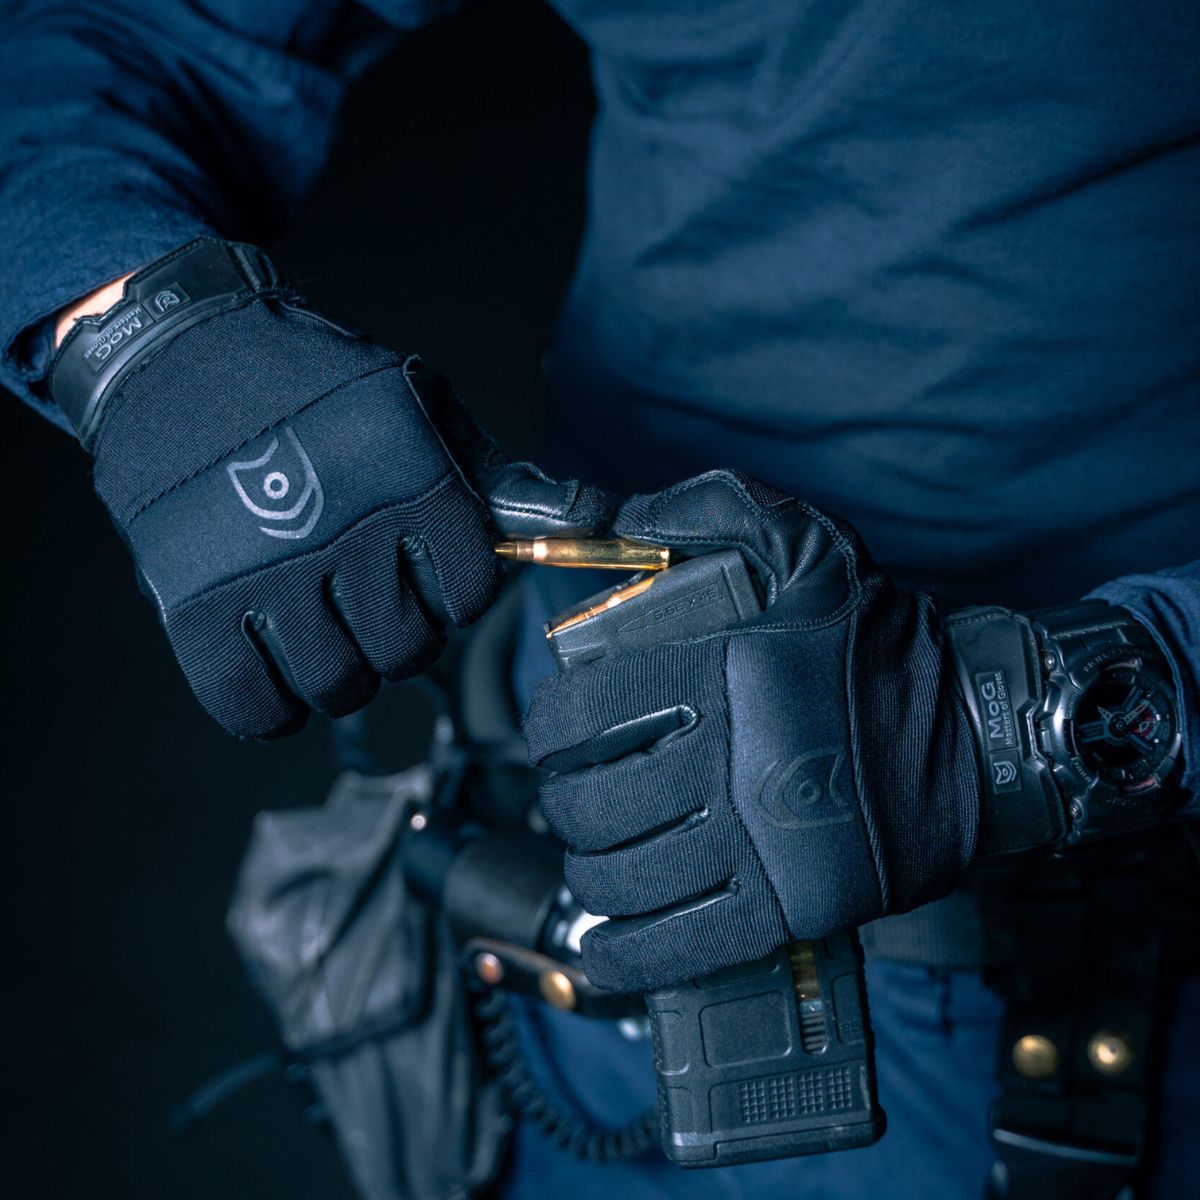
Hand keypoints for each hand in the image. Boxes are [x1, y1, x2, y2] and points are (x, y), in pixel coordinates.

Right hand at [52, 239, 606, 736]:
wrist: (179, 354)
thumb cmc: (317, 391)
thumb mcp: (422, 413)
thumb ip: (503, 482)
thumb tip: (597, 516)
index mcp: (410, 485)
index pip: (469, 594)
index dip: (453, 592)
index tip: (423, 571)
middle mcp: (345, 533)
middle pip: (409, 651)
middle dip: (400, 636)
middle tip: (369, 601)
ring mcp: (267, 575)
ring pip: (340, 685)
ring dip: (341, 673)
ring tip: (321, 627)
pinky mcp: (193, 606)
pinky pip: (251, 706)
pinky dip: (271, 708)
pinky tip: (273, 671)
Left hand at [523, 470, 980, 991]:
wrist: (976, 737)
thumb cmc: (879, 644)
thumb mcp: (810, 545)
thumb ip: (712, 510)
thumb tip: (620, 515)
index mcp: (727, 672)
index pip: (587, 710)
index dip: (547, 727)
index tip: (550, 733)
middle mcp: (737, 759)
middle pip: (598, 802)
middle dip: (562, 803)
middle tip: (571, 795)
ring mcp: (764, 842)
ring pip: (629, 876)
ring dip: (588, 871)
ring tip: (594, 854)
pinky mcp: (792, 907)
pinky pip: (682, 945)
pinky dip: (625, 953)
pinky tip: (603, 939)